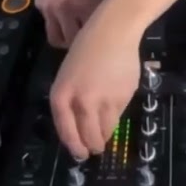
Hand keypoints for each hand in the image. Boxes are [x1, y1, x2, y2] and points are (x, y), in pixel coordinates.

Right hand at [36, 0, 101, 47]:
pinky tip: (62, 18)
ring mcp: (50, 9)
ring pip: (54, 37)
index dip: (94, 40)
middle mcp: (65, 10)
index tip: (99, 44)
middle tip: (84, 45)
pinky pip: (48, 23)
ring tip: (71, 38)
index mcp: (83, 5)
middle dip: (77, 47)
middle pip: (70, 42)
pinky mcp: (40, 5)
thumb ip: (94, 8)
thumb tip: (97, 24)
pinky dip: (56, 24)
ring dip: (63, 41)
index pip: (89, 33)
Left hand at [49, 7, 142, 158]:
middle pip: (87, 137)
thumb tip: (80, 127)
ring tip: (104, 133)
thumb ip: (71, 101)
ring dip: (104, 135)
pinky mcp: (123, 99)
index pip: (65, 130)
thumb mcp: (68, 74)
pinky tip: (114, 103)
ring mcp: (104, 101)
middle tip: (94, 148)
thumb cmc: (87, 48)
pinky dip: (116, 116)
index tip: (80, 153)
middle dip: (91, 146)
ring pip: (105, 131)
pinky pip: (118, 116)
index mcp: (62, 95)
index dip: (73, 146)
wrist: (114, 32)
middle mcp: (81, 102)